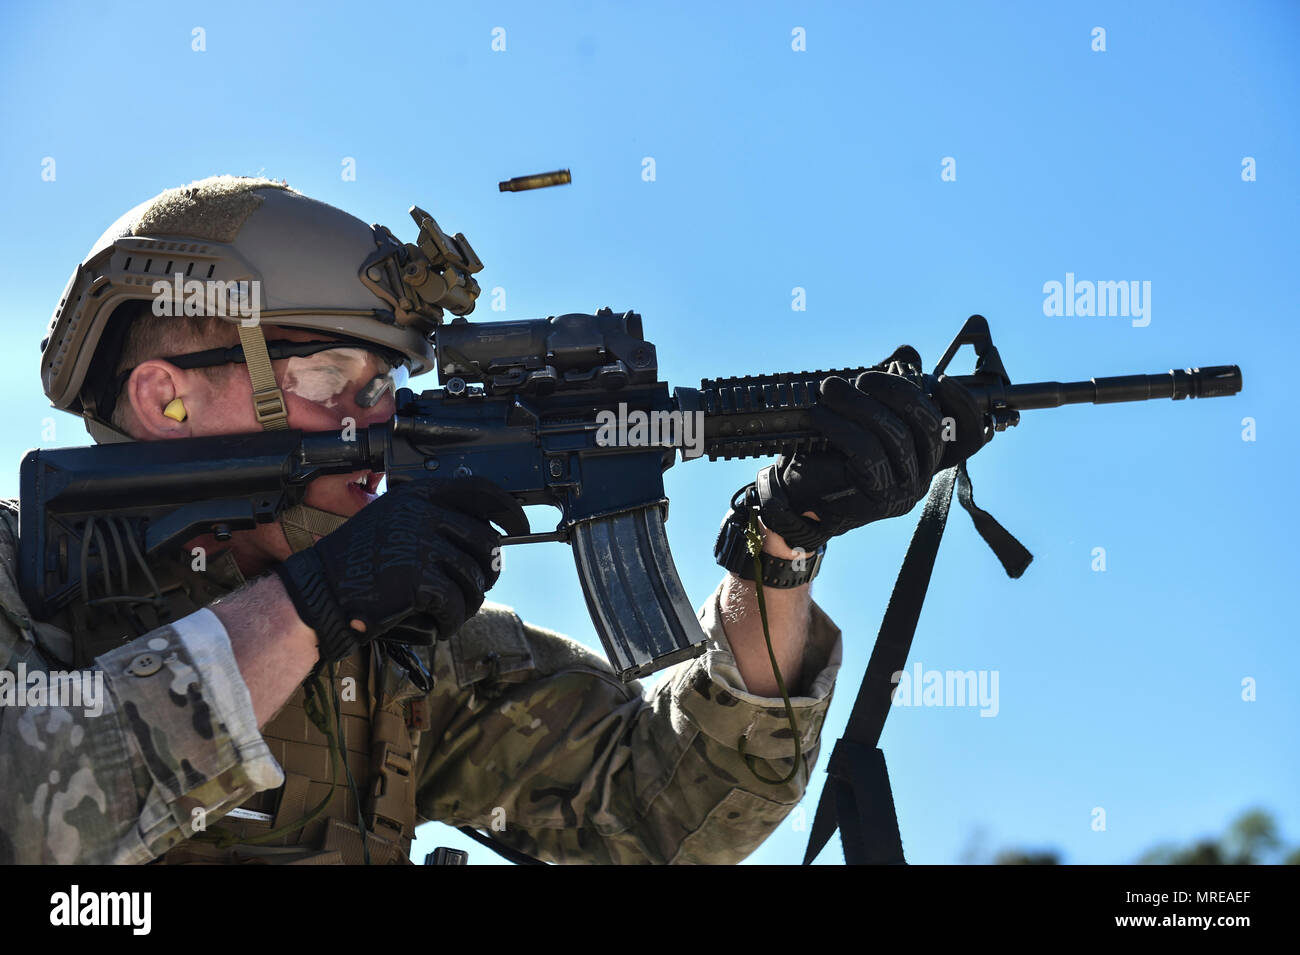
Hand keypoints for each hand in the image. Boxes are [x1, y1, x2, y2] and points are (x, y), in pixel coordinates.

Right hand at [274, 477, 527, 666]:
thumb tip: (489, 540)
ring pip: (474, 578)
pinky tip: (439, 626)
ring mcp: (421, 544)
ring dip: (468, 602)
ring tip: (449, 612)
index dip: (508, 509)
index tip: (520, 525)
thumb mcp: (393, 523)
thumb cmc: (357, 566)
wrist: (320, 594)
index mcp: (418, 496)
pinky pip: (457, 604)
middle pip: (486, 542)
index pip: (480, 491)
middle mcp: (422, 513)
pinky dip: (452, 621)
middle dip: (487, 572)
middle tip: (475, 590)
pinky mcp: (418, 578)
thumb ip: (434, 521)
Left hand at [756, 347, 988, 550]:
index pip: (967, 436)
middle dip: (895, 391)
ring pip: (895, 435)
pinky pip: (867, 452)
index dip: (964, 406)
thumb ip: (887, 388)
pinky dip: (840, 426)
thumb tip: (908, 353)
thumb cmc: (830, 452)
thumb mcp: (861, 416)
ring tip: (830, 390)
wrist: (797, 496)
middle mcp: (923, 474)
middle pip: (929, 425)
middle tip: (862, 379)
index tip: (942, 380)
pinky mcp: (879, 498)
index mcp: (925, 454)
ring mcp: (905, 490)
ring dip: (858, 404)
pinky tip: (820, 416)